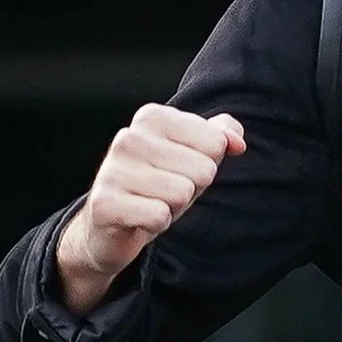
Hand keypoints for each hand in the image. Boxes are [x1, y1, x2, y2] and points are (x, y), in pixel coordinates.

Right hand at [55, 104, 246, 313]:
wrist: (109, 225)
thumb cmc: (158, 184)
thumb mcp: (193, 155)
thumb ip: (221, 136)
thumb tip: (237, 143)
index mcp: (152, 117)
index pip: (216, 142)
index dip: (206, 164)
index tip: (179, 169)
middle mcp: (128, 137)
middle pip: (202, 170)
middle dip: (191, 188)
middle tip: (164, 191)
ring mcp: (112, 169)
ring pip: (182, 193)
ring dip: (173, 207)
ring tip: (151, 203)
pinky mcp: (104, 203)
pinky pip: (159, 216)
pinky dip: (156, 224)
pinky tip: (139, 219)